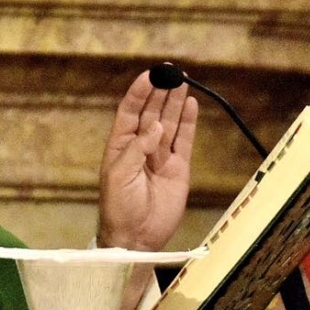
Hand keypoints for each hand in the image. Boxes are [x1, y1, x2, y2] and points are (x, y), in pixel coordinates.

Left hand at [98, 70, 197, 251]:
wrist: (135, 237)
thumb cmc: (118, 207)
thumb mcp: (119, 175)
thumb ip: (138, 148)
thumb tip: (156, 126)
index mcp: (120, 146)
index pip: (129, 112)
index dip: (138, 93)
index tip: (148, 74)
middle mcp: (141, 147)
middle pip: (152, 112)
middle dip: (160, 92)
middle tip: (170, 72)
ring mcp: (160, 156)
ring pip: (170, 123)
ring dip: (175, 102)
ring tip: (183, 81)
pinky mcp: (178, 168)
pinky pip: (185, 141)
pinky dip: (188, 123)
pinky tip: (191, 104)